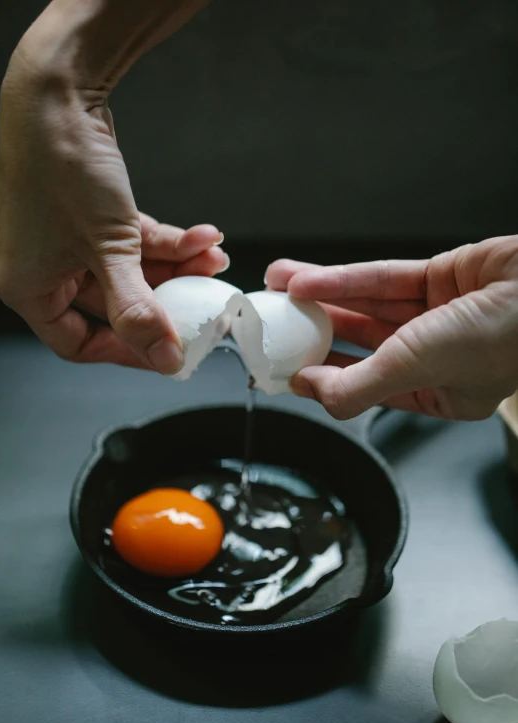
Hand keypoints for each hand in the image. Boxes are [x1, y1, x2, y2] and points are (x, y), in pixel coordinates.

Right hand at [0, 49, 225, 372]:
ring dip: (176, 268)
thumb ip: (137, 309)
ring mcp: (69, 240)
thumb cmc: (63, 167)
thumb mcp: (107, 250)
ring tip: (213, 261)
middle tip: (201, 308)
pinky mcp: (93, 216)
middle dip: (164, 302)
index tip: (167, 353)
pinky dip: (170, 241)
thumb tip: (164, 358)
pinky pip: (135, 243)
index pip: (79, 344)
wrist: (60, 92)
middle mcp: (46, 267)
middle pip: (114, 306)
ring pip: (132, 273)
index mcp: (29, 286)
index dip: (127, 352)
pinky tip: (204, 236)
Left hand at [266, 237, 517, 420]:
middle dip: (317, 332)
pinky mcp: (440, 277)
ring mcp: (438, 315)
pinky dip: (343, 279)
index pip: (369, 387)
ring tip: (280, 289)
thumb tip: (311, 390)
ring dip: (321, 298)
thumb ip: (358, 387)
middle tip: (278, 323)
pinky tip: (306, 279)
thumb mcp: (415, 373)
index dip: (327, 377)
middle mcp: (436, 355)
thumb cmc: (500, 340)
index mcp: (439, 393)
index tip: (289, 368)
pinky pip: (382, 279)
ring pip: (367, 306)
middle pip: (362, 343)